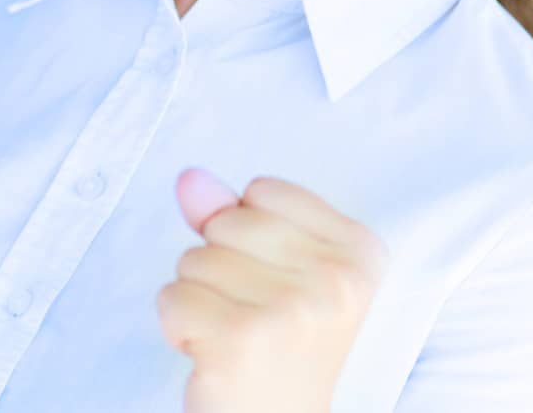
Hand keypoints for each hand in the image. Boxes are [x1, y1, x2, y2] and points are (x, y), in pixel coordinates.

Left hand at [157, 168, 387, 412]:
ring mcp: (291, 309)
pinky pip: (172, 298)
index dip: (249, 234)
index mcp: (359, 252)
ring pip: (194, 260)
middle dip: (220, 266)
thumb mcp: (281, 273)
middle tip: (253, 316)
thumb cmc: (285, 351)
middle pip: (225, 222)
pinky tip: (212, 352)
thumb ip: (238, 217)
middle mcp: (335, 278)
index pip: (263, 192)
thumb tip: (190, 179)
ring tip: (234, 336)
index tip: (273, 281)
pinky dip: (178, 326)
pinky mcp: (241, 339)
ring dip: (198, 299)